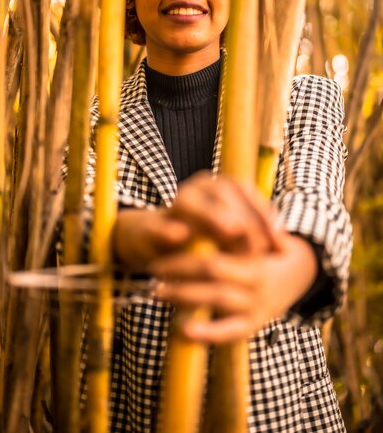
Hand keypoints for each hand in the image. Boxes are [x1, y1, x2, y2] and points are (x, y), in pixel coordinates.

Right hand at [112, 171, 280, 269]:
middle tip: (258, 244)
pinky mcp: (149, 227)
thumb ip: (253, 235)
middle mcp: (195, 190)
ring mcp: (170, 207)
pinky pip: (158, 225)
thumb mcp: (229, 236)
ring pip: (190, 202)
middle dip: (244, 217)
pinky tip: (181, 236)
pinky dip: (169, 229)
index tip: (277, 239)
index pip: (245, 191)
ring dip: (212, 215)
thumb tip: (287, 247)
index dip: (263, 212)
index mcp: (216, 189)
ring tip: (231, 231)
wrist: (152, 240)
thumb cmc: (200, 237)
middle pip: (222, 193)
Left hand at [150, 234, 317, 341]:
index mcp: (255, 247)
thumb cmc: (267, 244)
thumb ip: (234, 224)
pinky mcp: (255, 322)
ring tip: (156, 291)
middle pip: (212, 268)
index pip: (218, 240)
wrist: (302, 270)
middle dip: (178, 268)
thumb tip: (190, 227)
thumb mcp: (257, 227)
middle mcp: (257, 275)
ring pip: (216, 297)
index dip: (188, 245)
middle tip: (153, 268)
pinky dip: (208, 333)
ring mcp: (257, 301)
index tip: (164, 241)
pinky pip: (231, 331)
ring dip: (183, 295)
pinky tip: (184, 330)